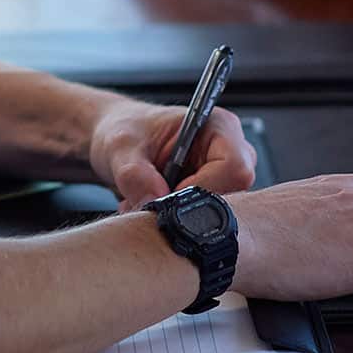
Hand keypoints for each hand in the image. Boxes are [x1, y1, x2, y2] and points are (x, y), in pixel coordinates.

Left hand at [88, 98, 255, 210]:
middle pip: (234, 196)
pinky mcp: (214, 200)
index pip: (235, 168)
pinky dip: (177, 224)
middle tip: (151, 204)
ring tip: (147, 204)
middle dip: (189, 209)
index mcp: (218, 126)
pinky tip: (154, 210)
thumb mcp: (121, 146)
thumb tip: (155, 198)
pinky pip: (206, 225)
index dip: (204, 188)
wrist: (117, 145)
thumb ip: (135, 172)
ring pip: (219, 215)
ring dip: (180, 219)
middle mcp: (229, 152)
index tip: (170, 194)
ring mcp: (224, 179)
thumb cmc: (125, 131)